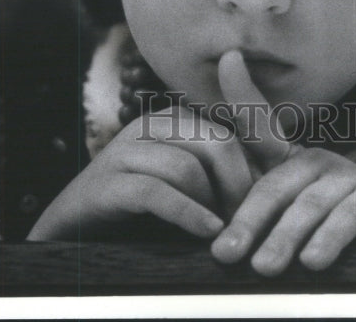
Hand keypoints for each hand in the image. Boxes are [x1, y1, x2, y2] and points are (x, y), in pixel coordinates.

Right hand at [27, 104, 252, 240]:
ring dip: (214, 206)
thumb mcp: (189, 186)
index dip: (258, 162)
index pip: (234, 124)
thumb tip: (280, 165)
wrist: (75, 238)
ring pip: (188, 167)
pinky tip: (206, 233)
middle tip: (249, 223)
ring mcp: (125, 152)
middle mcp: (150, 125)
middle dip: (240, 186)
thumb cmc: (141, 213)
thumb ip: (225, 171)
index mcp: (175, 118)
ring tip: (227, 236)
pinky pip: (156, 192)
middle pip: (217, 141)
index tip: (269, 199)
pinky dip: (187, 214)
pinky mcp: (107, 184)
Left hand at [210, 49, 355, 274]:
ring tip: (263, 267)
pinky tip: (313, 262)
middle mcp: (320, 163)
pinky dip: (329, 239)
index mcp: (293, 165)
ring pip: (310, 205)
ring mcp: (352, 178)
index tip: (229, 58)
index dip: (244, 91)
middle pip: (276, 185)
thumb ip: (256, 228)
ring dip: (285, 236)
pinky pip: (350, 217)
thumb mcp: (288, 231)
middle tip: (226, 253)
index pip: (262, 127)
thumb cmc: (333, 243)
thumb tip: (215, 248)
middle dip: (248, 219)